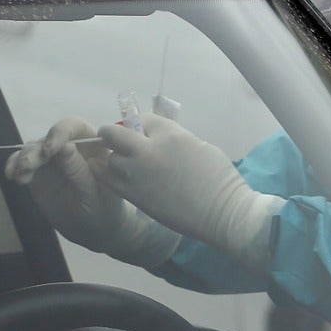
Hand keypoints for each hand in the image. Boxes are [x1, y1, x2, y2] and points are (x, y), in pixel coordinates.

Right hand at [4, 116, 180, 267]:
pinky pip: (22, 162)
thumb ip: (80, 171)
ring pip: (33, 148)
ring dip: (23, 159)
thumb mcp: (95, 194)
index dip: (61, 133)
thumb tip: (65, 146)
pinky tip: (11, 175)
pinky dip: (14, 165)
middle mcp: (70, 146)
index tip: (50, 150)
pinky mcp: (38, 171)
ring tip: (18, 176)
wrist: (93, 228)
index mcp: (92, 146)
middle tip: (27, 166)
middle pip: (49, 137)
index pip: (75, 128)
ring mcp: (52, 158)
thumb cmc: (103, 210)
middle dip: (36, 150)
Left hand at [97, 114, 282, 271]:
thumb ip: (173, 138)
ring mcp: (137, 173)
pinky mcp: (133, 195)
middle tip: (117, 143)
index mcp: (169, 134)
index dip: (141, 126)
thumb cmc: (218, 177)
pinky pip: (109, 181)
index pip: (142, 119)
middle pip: (112, 134)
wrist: (221, 211)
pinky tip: (117, 178)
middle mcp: (148, 150)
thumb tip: (157, 139)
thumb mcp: (198, 145)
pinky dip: (110, 177)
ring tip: (128, 168)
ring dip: (116, 161)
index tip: (143, 134)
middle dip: (113, 135)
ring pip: (110, 159)